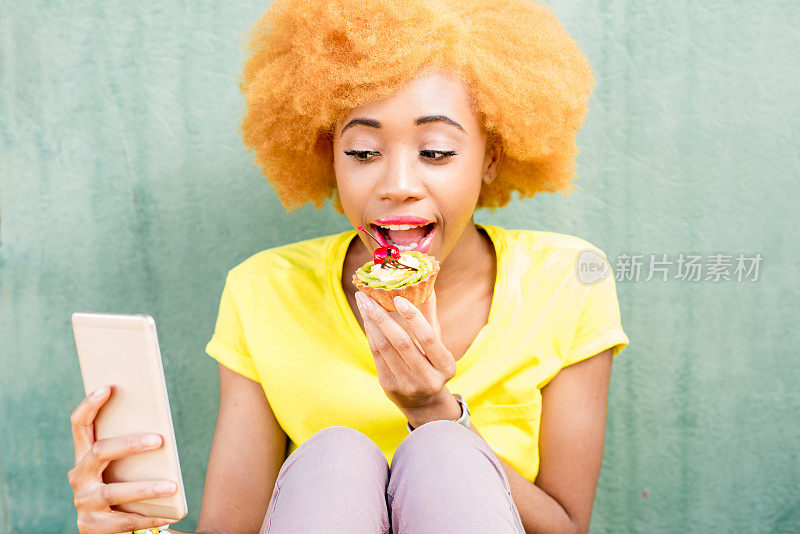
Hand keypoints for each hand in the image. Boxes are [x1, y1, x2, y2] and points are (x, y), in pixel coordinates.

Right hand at [68, 384, 176, 532]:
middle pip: (99, 452)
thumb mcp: (126, 466)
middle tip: (159, 439)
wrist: (111, 528)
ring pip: (113, 491)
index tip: (108, 387)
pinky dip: (150, 517)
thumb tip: (161, 428)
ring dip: (145, 487)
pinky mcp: (90, 526)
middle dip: (130, 444)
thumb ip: (133, 448)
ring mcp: (83, 502)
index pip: (80, 425)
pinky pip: (124, 521)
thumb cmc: (125, 486)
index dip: (90, 405)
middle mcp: (79, 476)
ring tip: (171, 486)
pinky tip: (171, 514)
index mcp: (85, 456)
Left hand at [355, 288, 457, 414]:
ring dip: (372, 323)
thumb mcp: (437, 345)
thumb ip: (430, 318)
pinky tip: (367, 319)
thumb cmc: (431, 364)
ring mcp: (408, 385)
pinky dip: (371, 335)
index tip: (397, 298)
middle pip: (402, 343)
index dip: (413, 317)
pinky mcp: (389, 387)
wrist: (423, 402)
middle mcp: (428, 379)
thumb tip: (425, 286)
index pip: (428, 338)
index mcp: (446, 367)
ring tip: (364, 303)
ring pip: (386, 348)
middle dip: (383, 316)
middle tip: (369, 295)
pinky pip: (377, 356)